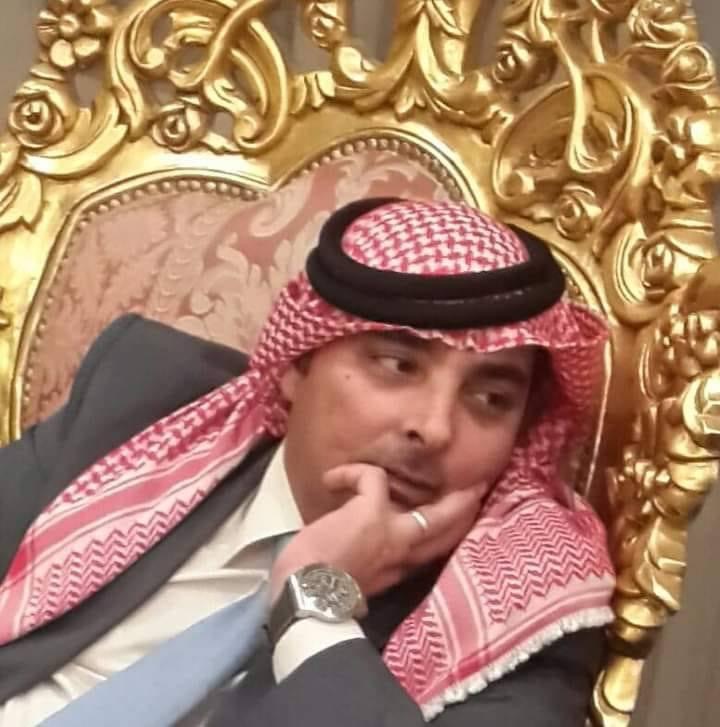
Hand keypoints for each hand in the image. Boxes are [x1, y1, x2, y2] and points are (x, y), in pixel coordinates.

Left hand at [270, 464, 483, 602]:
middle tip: (477, 489)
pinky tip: (331, 479)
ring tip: (427, 466)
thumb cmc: (315, 595)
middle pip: (447, 532)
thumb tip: (358, 568)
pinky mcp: (372, 512)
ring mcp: (392, 531)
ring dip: (423, 487)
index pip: (429, 552)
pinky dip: (351, 473)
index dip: (445, 536)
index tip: (454, 525)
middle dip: (465, 510)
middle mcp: (401, 553)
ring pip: (433, 512)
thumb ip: (365, 573)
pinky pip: (372, 477)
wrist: (305, 597)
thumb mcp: (350, 587)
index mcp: (395, 572)